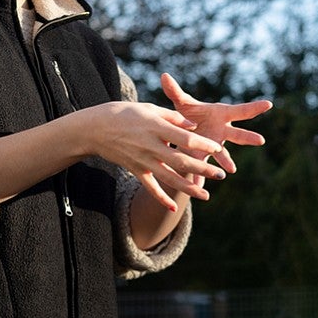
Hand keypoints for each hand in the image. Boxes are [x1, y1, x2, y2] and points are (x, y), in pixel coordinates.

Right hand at [78, 101, 226, 209]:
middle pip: (181, 161)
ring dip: (188, 188)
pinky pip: (150, 187)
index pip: (185, 140)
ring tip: (206, 196)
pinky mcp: (135, 170)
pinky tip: (173, 208)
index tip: (218, 149)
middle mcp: (151, 146)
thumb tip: (193, 126)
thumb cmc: (126, 113)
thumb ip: (173, 118)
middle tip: (221, 176)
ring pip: (169, 178)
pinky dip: (161, 199)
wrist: (96, 128)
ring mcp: (143, 160)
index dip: (203, 145)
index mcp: (156, 128)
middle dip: (202, 170)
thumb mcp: (150, 109)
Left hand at [160, 73, 272, 173]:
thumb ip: (174, 91)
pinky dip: (202, 176)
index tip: (269, 104)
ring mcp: (215, 144)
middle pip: (238, 134)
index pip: (241, 110)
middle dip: (248, 138)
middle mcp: (223, 131)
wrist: (184, 129)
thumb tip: (164, 75)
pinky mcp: (204, 155)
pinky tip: (200, 188)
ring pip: (223, 154)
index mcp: (222, 114)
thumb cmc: (189, 112)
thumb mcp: (182, 102)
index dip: (254, 107)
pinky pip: (205, 166)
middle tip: (260, 140)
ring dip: (227, 162)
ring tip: (231, 170)